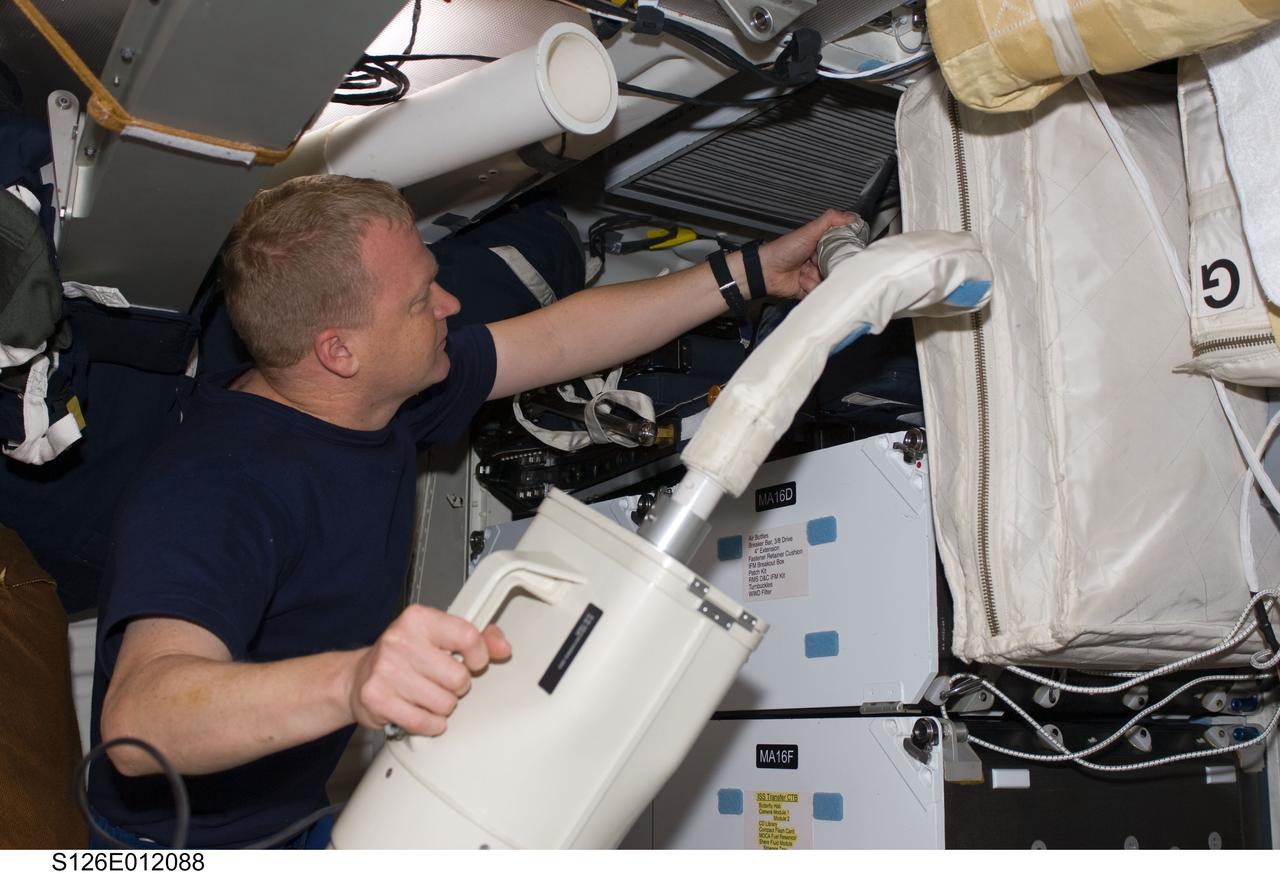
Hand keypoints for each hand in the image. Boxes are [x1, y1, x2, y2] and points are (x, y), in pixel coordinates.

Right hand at [347, 604, 511, 736]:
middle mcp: (400, 641)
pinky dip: (429, 723)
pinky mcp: (378, 699)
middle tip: (441, 680)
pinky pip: (425, 722)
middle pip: (458, 677)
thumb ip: (476, 637)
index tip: (473, 661)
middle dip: (457, 685)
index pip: (468, 637)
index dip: (479, 656)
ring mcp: (386, 670)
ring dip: (442, 706)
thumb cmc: (403, 655)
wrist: (358, 676)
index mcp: (418, 619)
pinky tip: (419, 710)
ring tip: (426, 694)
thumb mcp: (439, 636)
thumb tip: (502, 647)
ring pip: (444, 703)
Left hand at [758, 209, 860, 299]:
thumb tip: (852, 217)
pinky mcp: (810, 290)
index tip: (843, 253)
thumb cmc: (783, 250)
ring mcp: (815, 276)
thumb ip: (830, 220)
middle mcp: (820, 261)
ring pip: (829, 282)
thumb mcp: (809, 230)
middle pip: (837, 268)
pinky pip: (820, 293)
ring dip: (818, 278)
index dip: (844, 252)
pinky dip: (812, 288)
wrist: (766, 271)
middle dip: (828, 268)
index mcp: (822, 246)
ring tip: (805, 273)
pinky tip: (802, 282)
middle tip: (818, 264)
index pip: (842, 250)